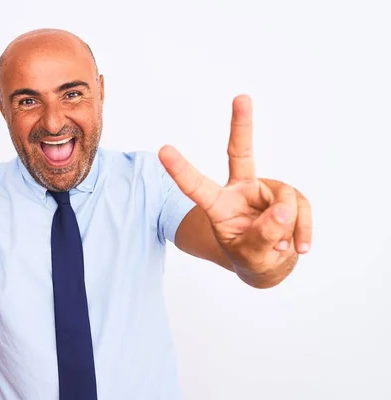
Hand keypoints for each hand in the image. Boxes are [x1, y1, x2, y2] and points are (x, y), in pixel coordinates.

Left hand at [158, 95, 311, 279]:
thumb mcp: (249, 255)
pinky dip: (304, 231)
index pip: (197, 186)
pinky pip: (302, 209)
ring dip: (287, 231)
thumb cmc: (250, 255)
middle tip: (242, 97)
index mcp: (219, 205)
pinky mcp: (289, 196)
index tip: (163, 150)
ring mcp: (266, 191)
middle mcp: (241, 190)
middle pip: (241, 154)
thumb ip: (262, 237)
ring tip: (280, 248)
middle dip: (242, 125)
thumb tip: (283, 211)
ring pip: (284, 203)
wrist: (270, 262)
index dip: (181, 171)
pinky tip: (299, 247)